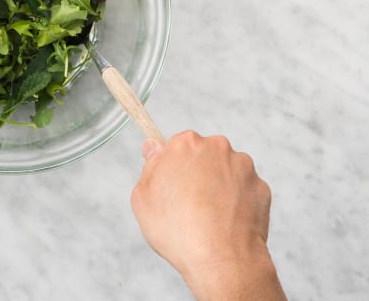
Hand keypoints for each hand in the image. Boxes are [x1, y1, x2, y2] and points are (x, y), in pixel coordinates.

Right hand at [131, 130, 285, 299]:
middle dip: (196, 173)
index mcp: (185, 143)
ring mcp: (243, 167)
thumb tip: (155, 147)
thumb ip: (150, 165)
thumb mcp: (142, 197)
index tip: (169, 185)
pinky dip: (236, 201)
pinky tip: (224, 222)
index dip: (171, 166)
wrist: (222, 260)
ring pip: (225, 171)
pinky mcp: (261, 187)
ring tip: (207, 217)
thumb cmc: (178, 229)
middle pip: (203, 155)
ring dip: (217, 186)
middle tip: (186, 203)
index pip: (175, 145)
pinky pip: (244, 190)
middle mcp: (217, 147)